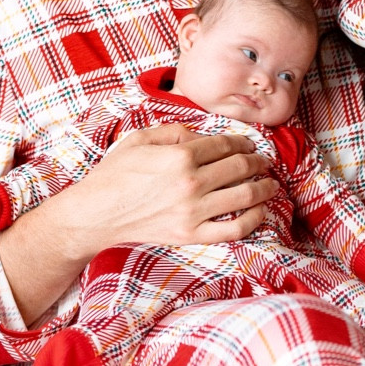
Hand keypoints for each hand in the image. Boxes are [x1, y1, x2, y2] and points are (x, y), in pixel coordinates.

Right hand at [0, 124, 277, 329]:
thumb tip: (200, 134)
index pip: (225, 145)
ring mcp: (193, 211)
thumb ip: (174, 131)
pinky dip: (254, 219)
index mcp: (180, 155)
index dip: (243, 141)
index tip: (250, 143)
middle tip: (264, 161)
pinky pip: (234, 229)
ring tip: (269, 183)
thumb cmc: (114, 174)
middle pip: (240, 168)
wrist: (95, 214)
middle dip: (258, 162)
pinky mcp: (191, 234)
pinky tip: (261, 212)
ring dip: (263, 187)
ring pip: (244, 196)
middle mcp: (191, 182)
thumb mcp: (139, 139)